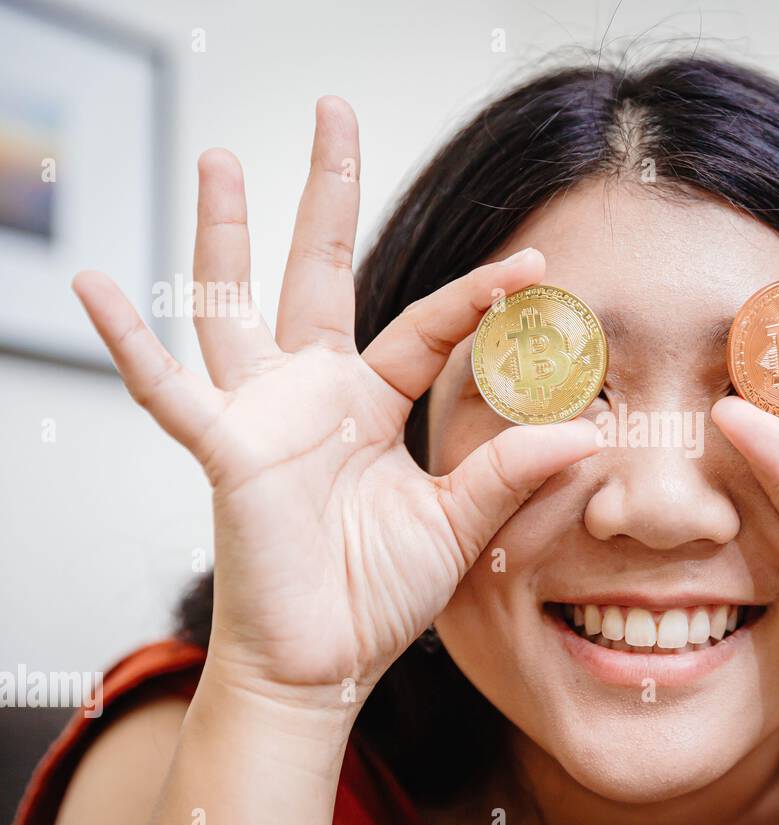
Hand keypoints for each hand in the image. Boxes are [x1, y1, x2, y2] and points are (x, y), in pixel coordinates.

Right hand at [73, 97, 597, 708]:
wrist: (324, 663)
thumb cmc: (379, 593)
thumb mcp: (459, 522)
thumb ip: (511, 471)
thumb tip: (584, 431)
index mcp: (369, 403)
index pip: (426, 325)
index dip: (479, 296)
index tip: (535, 270)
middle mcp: (312, 394)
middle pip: (318, 272)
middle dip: (327, 193)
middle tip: (333, 112)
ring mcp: (263, 416)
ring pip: (236, 305)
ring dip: (224, 233)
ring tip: (219, 156)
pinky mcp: (226, 452)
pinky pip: (169, 392)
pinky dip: (132, 344)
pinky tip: (99, 286)